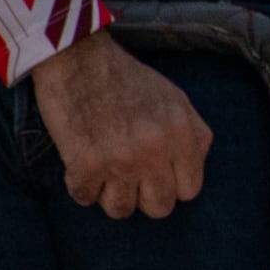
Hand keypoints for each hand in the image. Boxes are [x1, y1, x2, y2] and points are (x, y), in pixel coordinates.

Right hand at [30, 31, 213, 218]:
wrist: (78, 59)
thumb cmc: (126, 78)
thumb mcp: (174, 99)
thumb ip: (191, 133)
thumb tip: (191, 166)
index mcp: (181, 133)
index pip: (190, 190)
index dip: (171, 185)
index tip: (155, 175)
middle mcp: (155, 151)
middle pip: (159, 207)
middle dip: (143, 197)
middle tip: (129, 179)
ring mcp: (119, 161)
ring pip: (121, 210)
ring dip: (110, 195)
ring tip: (104, 174)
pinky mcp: (84, 165)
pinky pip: (84, 198)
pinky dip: (81, 186)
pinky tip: (80, 166)